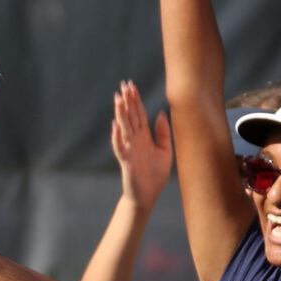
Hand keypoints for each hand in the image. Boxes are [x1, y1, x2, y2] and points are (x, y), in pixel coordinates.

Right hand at [111, 82, 173, 208]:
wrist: (148, 196)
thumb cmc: (155, 175)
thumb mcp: (165, 150)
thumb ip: (163, 132)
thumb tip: (161, 113)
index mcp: (144, 136)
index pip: (139, 114)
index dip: (135, 100)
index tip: (131, 85)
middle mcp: (135, 140)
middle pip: (130, 117)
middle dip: (127, 101)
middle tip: (123, 85)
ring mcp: (129, 150)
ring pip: (124, 128)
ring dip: (120, 114)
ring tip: (118, 99)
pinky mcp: (126, 162)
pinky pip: (120, 147)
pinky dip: (117, 137)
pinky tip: (115, 126)